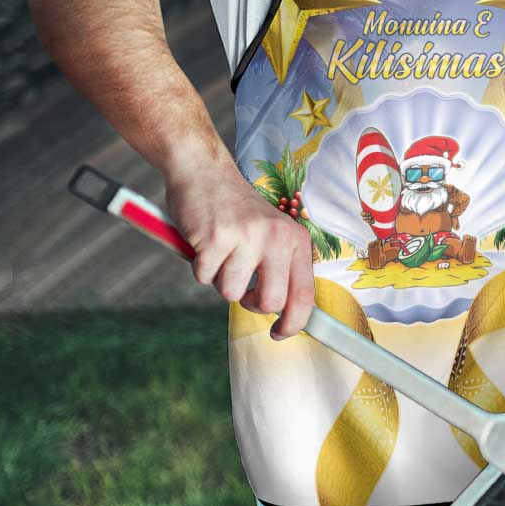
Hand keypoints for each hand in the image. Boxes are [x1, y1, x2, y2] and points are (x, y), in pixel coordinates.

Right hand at [165, 160, 314, 340]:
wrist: (204, 172)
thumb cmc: (236, 211)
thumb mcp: (272, 234)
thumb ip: (281, 268)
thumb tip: (285, 314)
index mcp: (296, 239)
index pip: (304, 294)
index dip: (294, 323)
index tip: (279, 333)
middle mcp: (277, 237)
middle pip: (270, 302)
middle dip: (251, 304)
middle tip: (242, 287)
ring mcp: (247, 237)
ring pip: (231, 293)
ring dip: (220, 280)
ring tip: (221, 253)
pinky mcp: (215, 238)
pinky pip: (204, 278)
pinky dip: (200, 267)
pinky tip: (204, 243)